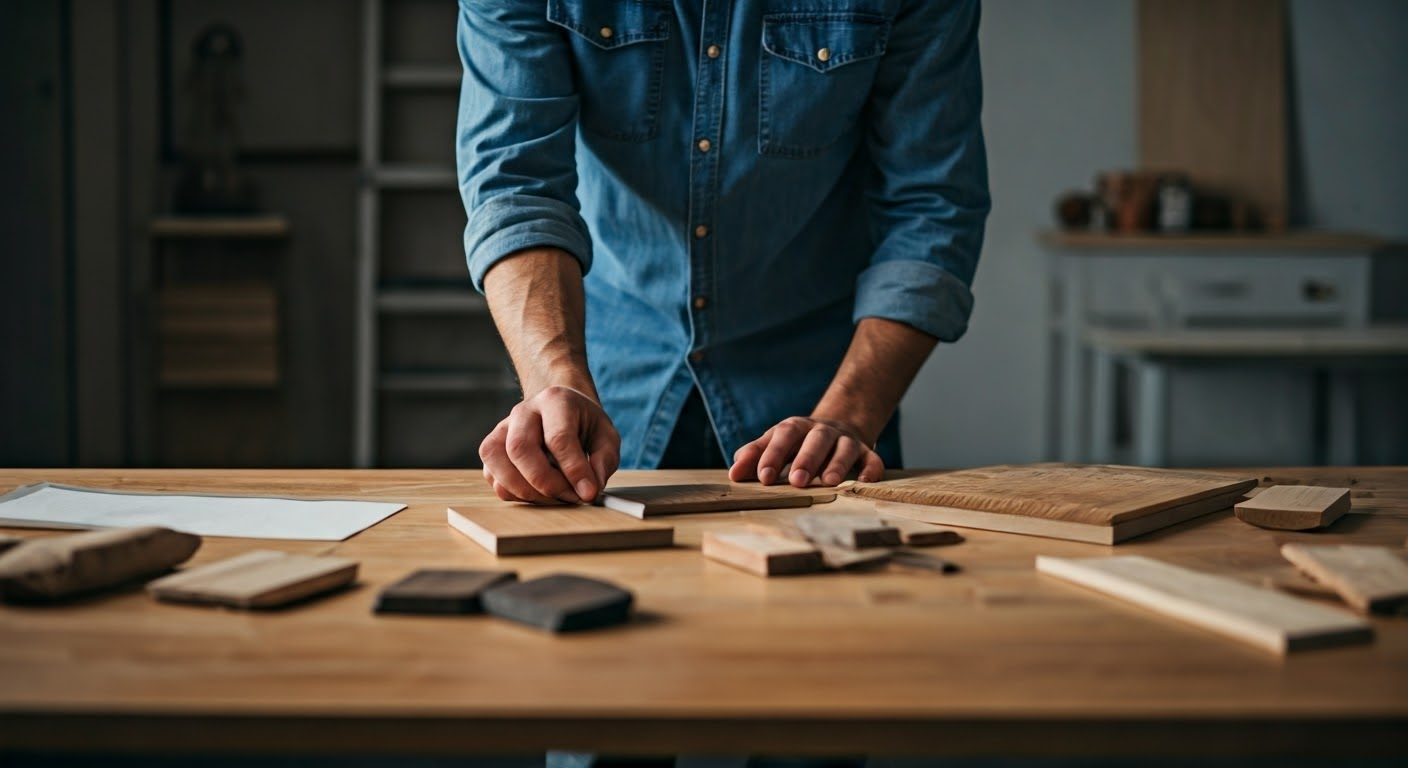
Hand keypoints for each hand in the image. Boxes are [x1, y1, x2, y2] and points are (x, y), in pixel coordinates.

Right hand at [479, 385, 620, 503]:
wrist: (560, 412)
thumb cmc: (584, 425)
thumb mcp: (606, 437)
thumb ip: (603, 460)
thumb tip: (589, 489)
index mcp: (555, 400)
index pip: (558, 437)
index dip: (574, 470)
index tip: (588, 493)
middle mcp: (523, 412)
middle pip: (519, 448)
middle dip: (545, 482)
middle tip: (570, 497)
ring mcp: (502, 429)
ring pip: (497, 462)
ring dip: (526, 490)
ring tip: (554, 497)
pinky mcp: (491, 450)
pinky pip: (492, 476)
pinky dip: (514, 493)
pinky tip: (537, 493)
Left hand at [728, 416, 884, 487]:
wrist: (838, 425)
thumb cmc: (798, 442)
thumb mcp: (775, 443)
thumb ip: (755, 455)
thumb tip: (734, 472)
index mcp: (796, 428)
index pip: (783, 436)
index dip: (773, 455)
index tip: (763, 477)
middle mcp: (822, 432)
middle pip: (816, 439)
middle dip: (806, 459)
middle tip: (797, 481)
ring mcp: (846, 441)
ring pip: (844, 448)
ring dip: (837, 463)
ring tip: (829, 483)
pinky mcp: (866, 452)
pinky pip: (872, 459)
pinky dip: (870, 469)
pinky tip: (864, 481)